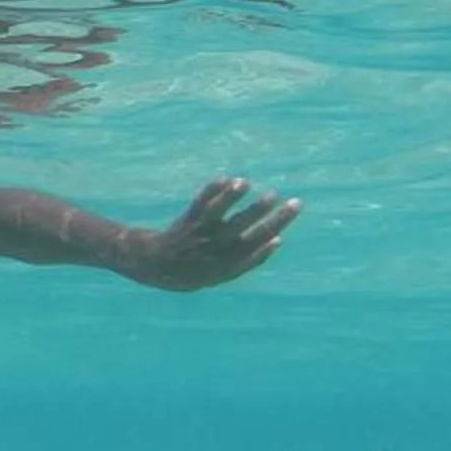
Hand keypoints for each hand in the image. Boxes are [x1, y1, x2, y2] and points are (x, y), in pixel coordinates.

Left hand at [132, 175, 296, 290]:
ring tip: (245, 183)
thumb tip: (278, 240)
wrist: (156, 266)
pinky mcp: (188, 220)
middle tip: (288, 197)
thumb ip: (251, 260)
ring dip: (232, 198)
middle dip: (269, 213)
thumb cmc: (196, 269)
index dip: (277, 225)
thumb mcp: (224, 273)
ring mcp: (201, 233)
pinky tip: (224, 178)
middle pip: (247, 227)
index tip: (293, 208)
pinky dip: (211, 191)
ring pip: (219, 213)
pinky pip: (200, 204)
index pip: (260, 241)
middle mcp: (216, 246)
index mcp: (229, 261)